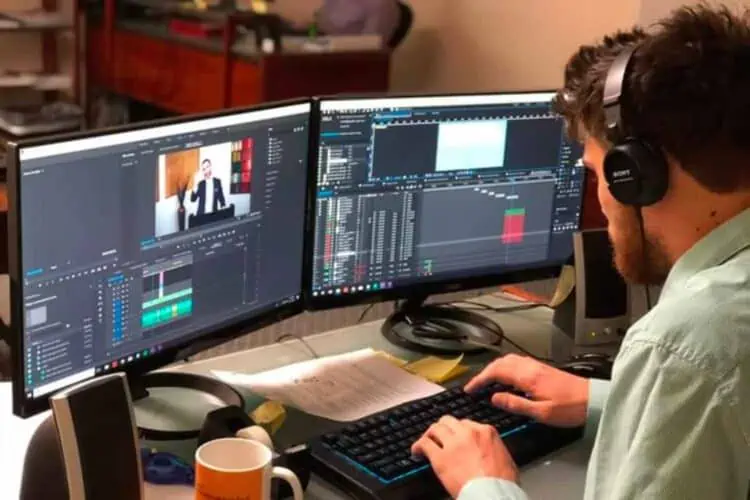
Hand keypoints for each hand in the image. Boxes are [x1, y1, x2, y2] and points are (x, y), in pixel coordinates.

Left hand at [412, 415, 517, 497]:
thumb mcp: (506, 459)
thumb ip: (494, 448)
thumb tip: (491, 452)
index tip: (455, 437)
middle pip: (449, 421)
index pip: (466, 423)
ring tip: (426, 441)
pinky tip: (416, 452)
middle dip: (443, 428)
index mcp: (485, 432)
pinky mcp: (440, 457)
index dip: (458, 431)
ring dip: (429, 434)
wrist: (492, 494)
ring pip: (435, 429)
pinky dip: (418, 446)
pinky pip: (424, 444)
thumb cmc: (502, 483)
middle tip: (439, 436)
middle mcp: (467, 433)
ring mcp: (453, 444)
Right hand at [465, 354, 588, 427]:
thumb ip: (515, 404)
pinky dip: (505, 367)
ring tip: (487, 381)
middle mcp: (530, 367)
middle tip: (475, 386)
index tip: (470, 389)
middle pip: (500, 363)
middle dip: (484, 373)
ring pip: (508, 360)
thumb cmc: (570, 408)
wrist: (593, 400)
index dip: (480, 380)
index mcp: (528, 377)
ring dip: (494, 368)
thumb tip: (495, 399)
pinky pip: (517, 362)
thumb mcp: (540, 413)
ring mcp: (537, 366)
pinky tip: (506, 376)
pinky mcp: (542, 368)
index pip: (496, 372)